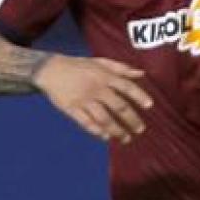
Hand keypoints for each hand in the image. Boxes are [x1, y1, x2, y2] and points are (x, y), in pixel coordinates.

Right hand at [35, 55, 154, 143]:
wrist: (51, 69)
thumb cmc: (79, 66)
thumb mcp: (100, 62)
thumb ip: (121, 68)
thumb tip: (141, 73)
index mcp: (104, 76)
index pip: (126, 87)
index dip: (139, 96)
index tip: (149, 106)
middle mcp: (96, 88)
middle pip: (118, 106)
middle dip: (131, 120)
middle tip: (140, 129)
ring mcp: (84, 100)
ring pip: (104, 118)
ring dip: (117, 130)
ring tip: (126, 138)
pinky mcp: (72, 109)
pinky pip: (86, 122)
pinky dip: (97, 131)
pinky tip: (106, 137)